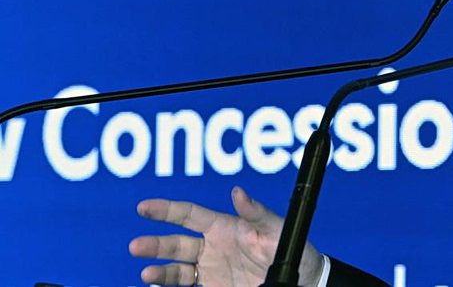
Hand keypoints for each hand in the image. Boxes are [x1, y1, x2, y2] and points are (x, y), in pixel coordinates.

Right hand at [129, 186, 324, 286]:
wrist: (300, 280)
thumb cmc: (292, 248)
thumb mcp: (276, 229)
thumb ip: (256, 212)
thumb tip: (237, 191)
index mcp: (225, 227)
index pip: (189, 214)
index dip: (166, 209)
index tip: (144, 207)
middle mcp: (213, 247)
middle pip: (175, 243)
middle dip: (154, 243)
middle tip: (136, 246)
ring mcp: (211, 269)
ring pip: (176, 268)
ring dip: (159, 270)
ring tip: (146, 273)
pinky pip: (185, 286)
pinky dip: (167, 285)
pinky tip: (155, 285)